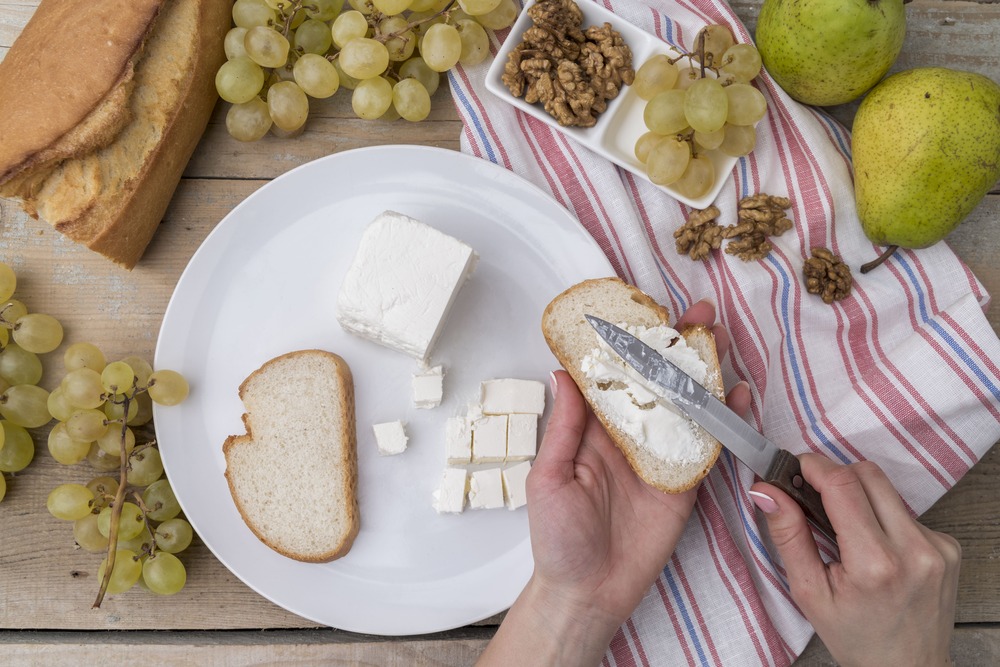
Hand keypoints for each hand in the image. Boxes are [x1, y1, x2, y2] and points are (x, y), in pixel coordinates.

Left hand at [478, 300, 750, 665]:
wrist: (588, 591)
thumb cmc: (557, 538)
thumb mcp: (549, 477)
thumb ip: (564, 427)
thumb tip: (563, 374)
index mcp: (592, 430)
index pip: (615, 377)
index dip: (631, 344)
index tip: (646, 312)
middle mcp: (628, 437)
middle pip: (658, 383)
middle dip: (679, 349)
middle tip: (701, 317)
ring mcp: (659, 458)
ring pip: (687, 407)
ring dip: (705, 375)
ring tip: (722, 342)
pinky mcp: (684, 483)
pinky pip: (706, 447)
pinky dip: (723, 422)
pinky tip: (736, 397)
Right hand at [751, 455, 960, 665]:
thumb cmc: (856, 637)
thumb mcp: (808, 592)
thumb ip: (788, 535)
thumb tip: (766, 491)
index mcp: (874, 564)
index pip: (843, 485)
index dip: (814, 466)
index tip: (796, 467)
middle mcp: (914, 550)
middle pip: (868, 475)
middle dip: (835, 477)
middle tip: (814, 497)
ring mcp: (937, 547)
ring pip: (888, 490)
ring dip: (860, 499)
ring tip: (847, 533)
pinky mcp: (949, 546)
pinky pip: (906, 511)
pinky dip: (884, 519)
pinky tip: (876, 549)